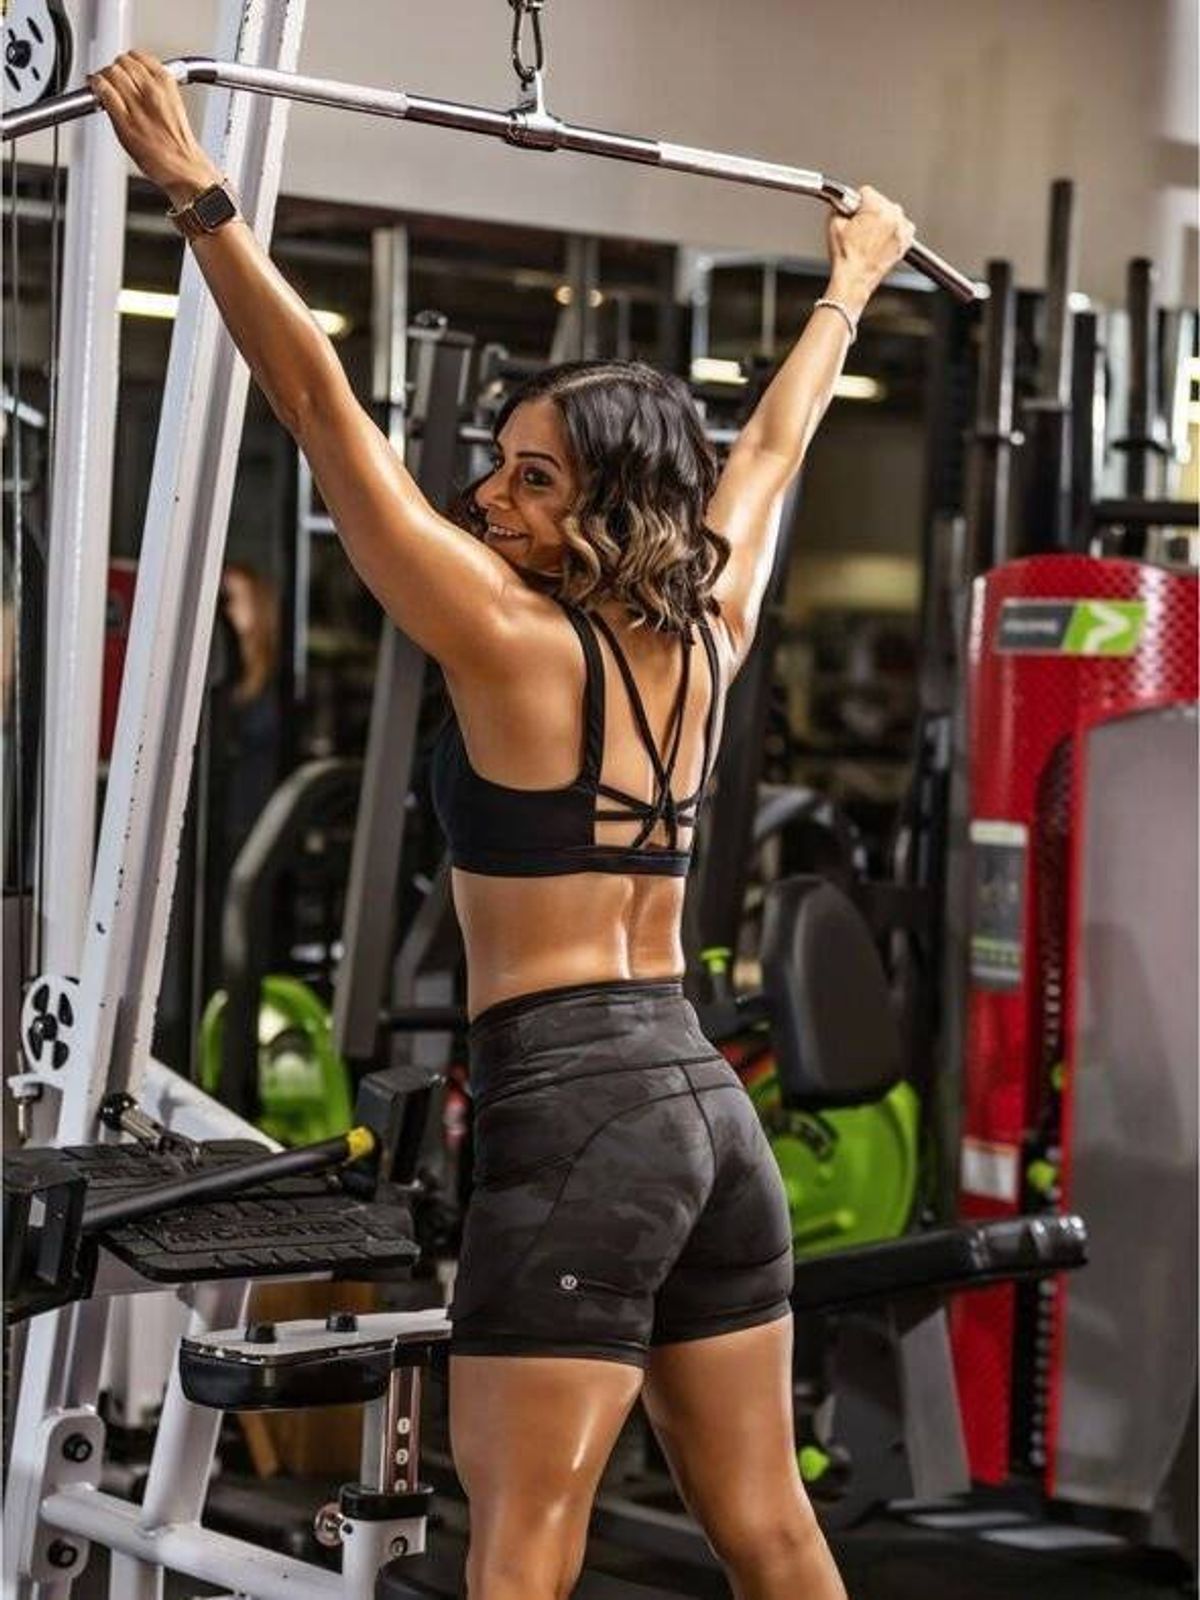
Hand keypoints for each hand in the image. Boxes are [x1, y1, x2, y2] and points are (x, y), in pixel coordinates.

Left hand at [87, 51, 218, 204]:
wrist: (185, 168)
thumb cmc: (178, 145)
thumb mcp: (174, 106)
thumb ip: (155, 89)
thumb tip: (134, 79)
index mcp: (167, 84)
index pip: (139, 57)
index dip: (128, 61)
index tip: (125, 68)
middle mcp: (152, 91)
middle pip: (123, 62)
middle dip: (115, 69)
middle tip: (112, 79)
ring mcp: (138, 105)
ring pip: (112, 73)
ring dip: (104, 77)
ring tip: (104, 86)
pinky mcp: (124, 121)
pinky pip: (104, 92)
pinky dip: (97, 86)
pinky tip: (96, 90)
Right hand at [825, 185, 916, 310]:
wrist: (854, 280)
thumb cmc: (847, 258)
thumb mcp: (834, 224)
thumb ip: (840, 206)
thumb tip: (845, 203)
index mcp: (877, 209)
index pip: (866, 192)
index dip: (856, 202)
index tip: (852, 211)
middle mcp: (893, 217)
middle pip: (881, 201)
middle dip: (870, 211)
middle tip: (859, 227)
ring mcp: (902, 230)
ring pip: (892, 213)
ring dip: (882, 220)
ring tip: (869, 235)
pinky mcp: (905, 243)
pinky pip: (902, 227)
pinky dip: (893, 230)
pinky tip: (880, 240)